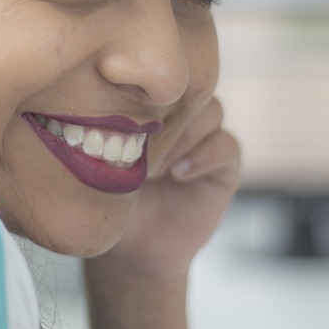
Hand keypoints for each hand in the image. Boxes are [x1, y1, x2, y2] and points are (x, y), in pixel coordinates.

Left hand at [94, 95, 240, 279]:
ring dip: (182, 135)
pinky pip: (228, 145)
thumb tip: (100, 104)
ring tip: (153, 168)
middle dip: (165, 113)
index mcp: (151, 106)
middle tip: (138, 147)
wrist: (132, 249)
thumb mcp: (100, 159)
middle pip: (189, 87)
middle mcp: (182, 117)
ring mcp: (205, 140)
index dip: (144, 94)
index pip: (159, 78)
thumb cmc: (108, 199)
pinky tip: (178, 174)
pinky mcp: (225, 168)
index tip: (118, 122)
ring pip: (212, 111)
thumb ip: (107, 127)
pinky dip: (204, 155)